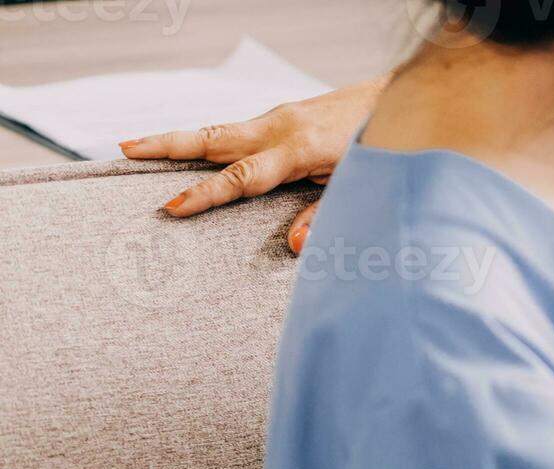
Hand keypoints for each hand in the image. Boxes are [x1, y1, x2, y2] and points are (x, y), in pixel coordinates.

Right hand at [120, 75, 386, 252]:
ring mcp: (277, 119)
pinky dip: (206, 139)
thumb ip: (325, 215)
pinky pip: (234, 131)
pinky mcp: (279, 117)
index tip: (173, 208)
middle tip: (125, 151)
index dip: (206, 194)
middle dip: (167, 146)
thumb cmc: (377, 144)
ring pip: (218, 131)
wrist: (391, 100)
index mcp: (299, 150)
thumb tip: (296, 246)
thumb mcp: (357, 184)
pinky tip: (187, 149)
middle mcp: (280, 129)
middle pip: (213, 140)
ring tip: (136, 147)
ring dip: (177, 139)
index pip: (242, 178)